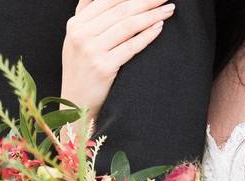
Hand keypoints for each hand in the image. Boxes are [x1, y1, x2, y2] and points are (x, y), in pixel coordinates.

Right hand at [62, 0, 175, 122]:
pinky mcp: (103, 68)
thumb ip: (86, 14)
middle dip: (147, 0)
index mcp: (75, 24)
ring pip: (128, 25)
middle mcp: (81, 35)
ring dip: (152, 15)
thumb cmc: (81, 71)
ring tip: (169, 9)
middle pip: (121, 10)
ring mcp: (91, 51)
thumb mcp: (76, 40)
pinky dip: (147, 35)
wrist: (76, 105)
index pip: (107, 0)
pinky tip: (160, 27)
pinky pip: (131, 46)